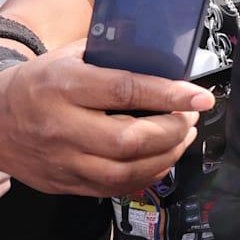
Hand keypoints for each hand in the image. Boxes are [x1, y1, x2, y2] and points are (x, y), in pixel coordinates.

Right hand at [0, 40, 213, 195]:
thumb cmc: (40, 83)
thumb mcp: (71, 55)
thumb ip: (114, 53)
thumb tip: (164, 51)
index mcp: (63, 86)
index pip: (124, 91)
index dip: (169, 94)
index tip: (200, 96)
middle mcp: (61, 127)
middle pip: (130, 140)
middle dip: (173, 130)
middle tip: (189, 116)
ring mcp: (62, 160)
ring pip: (126, 171)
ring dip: (167, 156)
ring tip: (181, 136)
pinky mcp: (65, 183)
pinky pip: (115, 188)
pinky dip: (147, 175)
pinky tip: (161, 158)